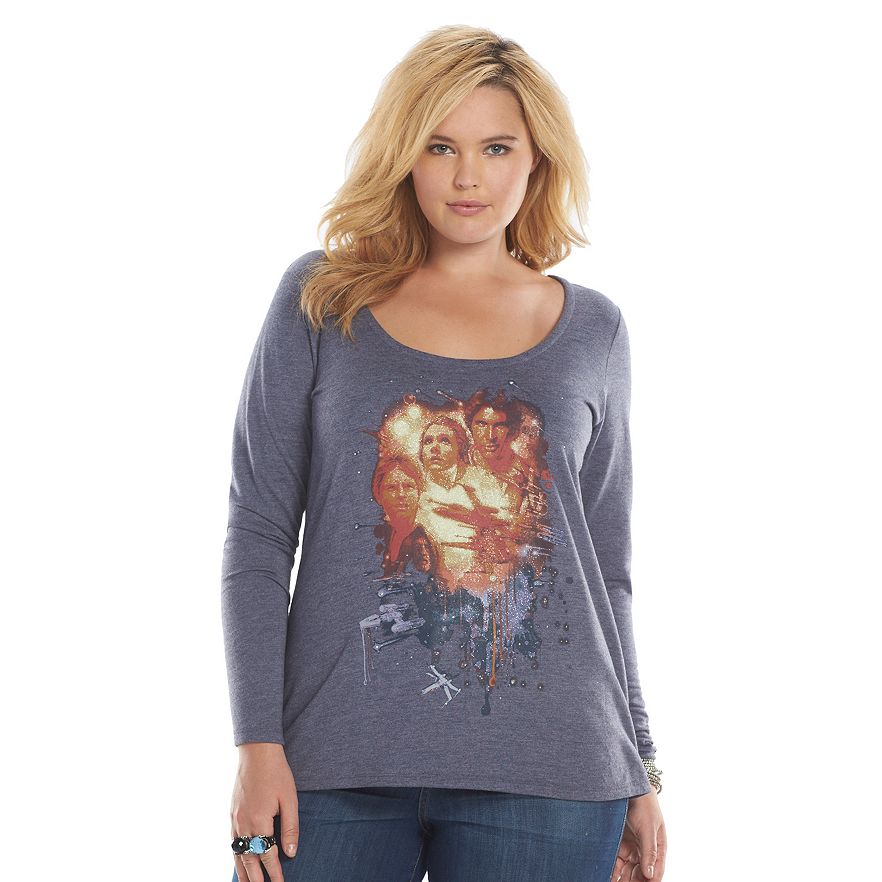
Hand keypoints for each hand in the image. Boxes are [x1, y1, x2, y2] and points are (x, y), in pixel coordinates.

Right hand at [230, 743, 299, 881]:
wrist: (257, 752)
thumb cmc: (277, 773)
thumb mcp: (290, 799)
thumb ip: (290, 827)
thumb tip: (290, 853)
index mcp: (259, 820)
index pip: (267, 855)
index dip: (274, 873)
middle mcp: (243, 823)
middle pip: (249, 860)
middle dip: (256, 879)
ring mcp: (235, 819)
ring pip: (237, 853)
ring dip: (242, 872)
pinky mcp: (231, 813)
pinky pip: (232, 841)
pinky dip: (235, 855)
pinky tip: (239, 861)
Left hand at [609, 789, 666, 881]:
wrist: (628, 788)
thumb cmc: (644, 805)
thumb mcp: (648, 828)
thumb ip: (649, 851)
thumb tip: (650, 876)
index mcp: (658, 850)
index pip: (655, 873)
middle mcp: (645, 852)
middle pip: (640, 875)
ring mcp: (631, 849)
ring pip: (627, 872)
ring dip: (621, 879)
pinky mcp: (619, 844)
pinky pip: (616, 863)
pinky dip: (612, 871)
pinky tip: (607, 876)